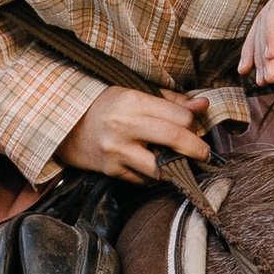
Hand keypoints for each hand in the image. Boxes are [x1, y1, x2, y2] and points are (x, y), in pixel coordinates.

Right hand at [61, 84, 209, 181]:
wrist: (69, 127)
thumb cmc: (108, 107)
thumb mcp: (136, 93)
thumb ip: (172, 101)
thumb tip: (203, 105)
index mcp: (133, 101)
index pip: (179, 116)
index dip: (193, 124)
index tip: (195, 128)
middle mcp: (125, 126)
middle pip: (175, 139)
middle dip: (197, 149)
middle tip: (204, 154)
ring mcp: (117, 151)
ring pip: (161, 167)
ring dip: (177, 168)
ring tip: (181, 163)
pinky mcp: (112, 171)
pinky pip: (145, 180)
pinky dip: (156, 177)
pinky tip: (157, 168)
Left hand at [238, 0, 273, 83]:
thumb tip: (262, 57)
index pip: (272, 18)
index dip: (258, 47)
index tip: (252, 74)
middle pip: (266, 15)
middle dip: (257, 50)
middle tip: (257, 78)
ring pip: (270, 13)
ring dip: (264, 47)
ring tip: (267, 75)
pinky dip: (272, 34)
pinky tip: (272, 56)